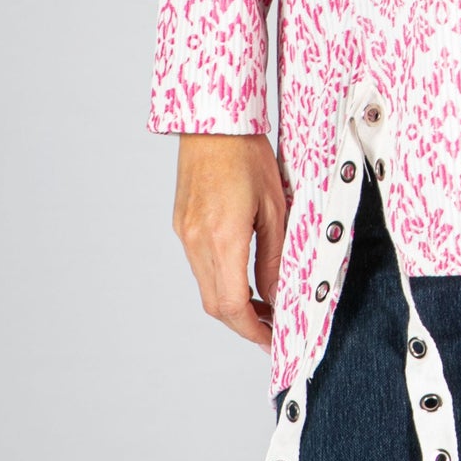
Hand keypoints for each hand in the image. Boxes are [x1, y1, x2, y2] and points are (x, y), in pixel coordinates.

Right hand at [173, 132, 286, 351]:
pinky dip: (221, 281)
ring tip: (263, 305)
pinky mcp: (182, 224)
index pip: (232, 305)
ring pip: (205, 288)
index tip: (274, 339)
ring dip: (232, 304)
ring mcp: (185, 233)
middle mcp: (197, 241)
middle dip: (244, 323)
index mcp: (222, 238)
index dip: (253, 330)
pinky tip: (243, 277)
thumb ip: (274, 257)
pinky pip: (199, 266)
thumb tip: (278, 296)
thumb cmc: (248, 154)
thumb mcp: (274, 207)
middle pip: (215, 304)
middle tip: (272, 328)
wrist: (212, 121)